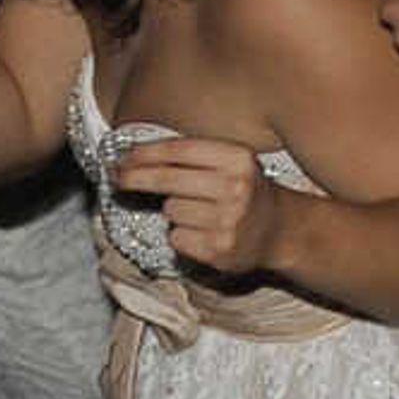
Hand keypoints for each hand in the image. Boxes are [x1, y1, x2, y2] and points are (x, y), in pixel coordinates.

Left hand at [108, 134, 297, 280]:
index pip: (179, 150)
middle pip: (168, 179)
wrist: (280, 230)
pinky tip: (203, 232)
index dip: (144, 153)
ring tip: (200, 212)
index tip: (121, 158)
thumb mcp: (230, 162)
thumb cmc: (245, 190)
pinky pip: (177, 237)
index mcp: (239, 159)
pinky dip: (182, 235)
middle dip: (136, 178)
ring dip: (175, 211)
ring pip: (171, 210)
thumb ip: (190, 156)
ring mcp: (228, 220)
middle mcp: (236, 188)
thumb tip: (132, 156)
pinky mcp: (219, 249)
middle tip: (118, 178)